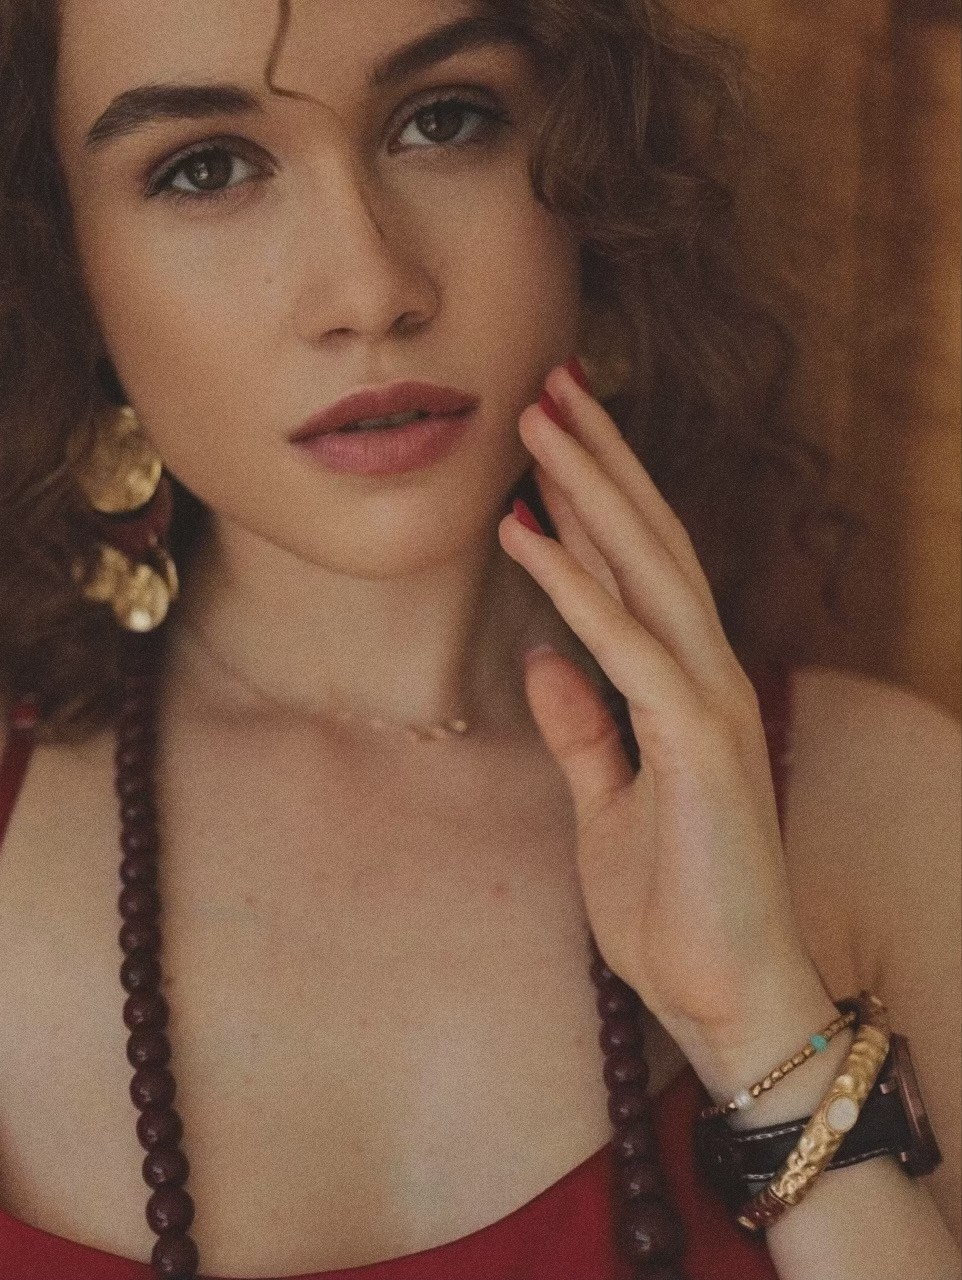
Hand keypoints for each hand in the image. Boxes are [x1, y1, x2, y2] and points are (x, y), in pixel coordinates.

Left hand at [498, 361, 823, 1069]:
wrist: (726, 997)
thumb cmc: (674, 908)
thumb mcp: (606, 804)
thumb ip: (584, 730)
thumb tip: (547, 659)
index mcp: (685, 689)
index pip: (641, 570)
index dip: (598, 497)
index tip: (553, 437)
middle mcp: (707, 677)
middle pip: (650, 543)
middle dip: (599, 459)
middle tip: (551, 382)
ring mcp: (710, 703)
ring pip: (648, 569)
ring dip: (590, 488)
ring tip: (538, 416)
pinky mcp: (700, 743)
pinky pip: (628, 647)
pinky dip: (576, 585)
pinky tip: (528, 530)